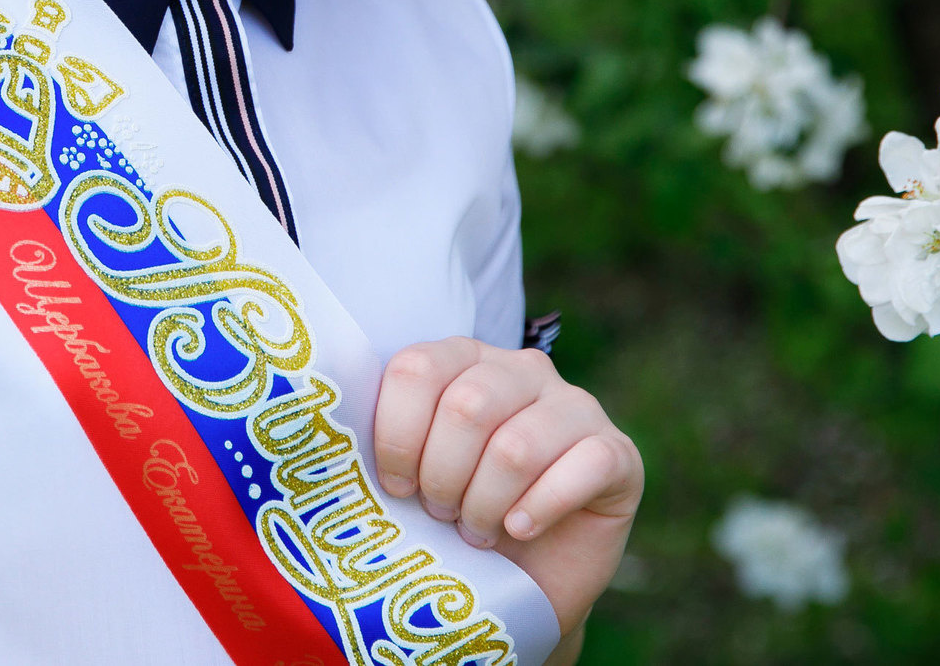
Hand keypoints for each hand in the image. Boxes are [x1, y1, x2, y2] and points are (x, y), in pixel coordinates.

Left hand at [370, 337, 641, 643]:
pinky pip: (581, 468)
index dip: (397, 436)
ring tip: (478, 531)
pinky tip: (521, 531)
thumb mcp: (410, 475)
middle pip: (467, 406)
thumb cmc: (455, 520)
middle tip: (442, 514)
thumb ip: (381, 442)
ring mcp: (575, 406)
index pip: (415, 369)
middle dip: (443, 476)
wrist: (523, 580)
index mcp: (461, 359)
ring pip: (516, 446)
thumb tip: (321, 439)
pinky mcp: (618, 452)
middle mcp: (520, 369)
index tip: (396, 486)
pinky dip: (540, 510)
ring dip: (486, 504)